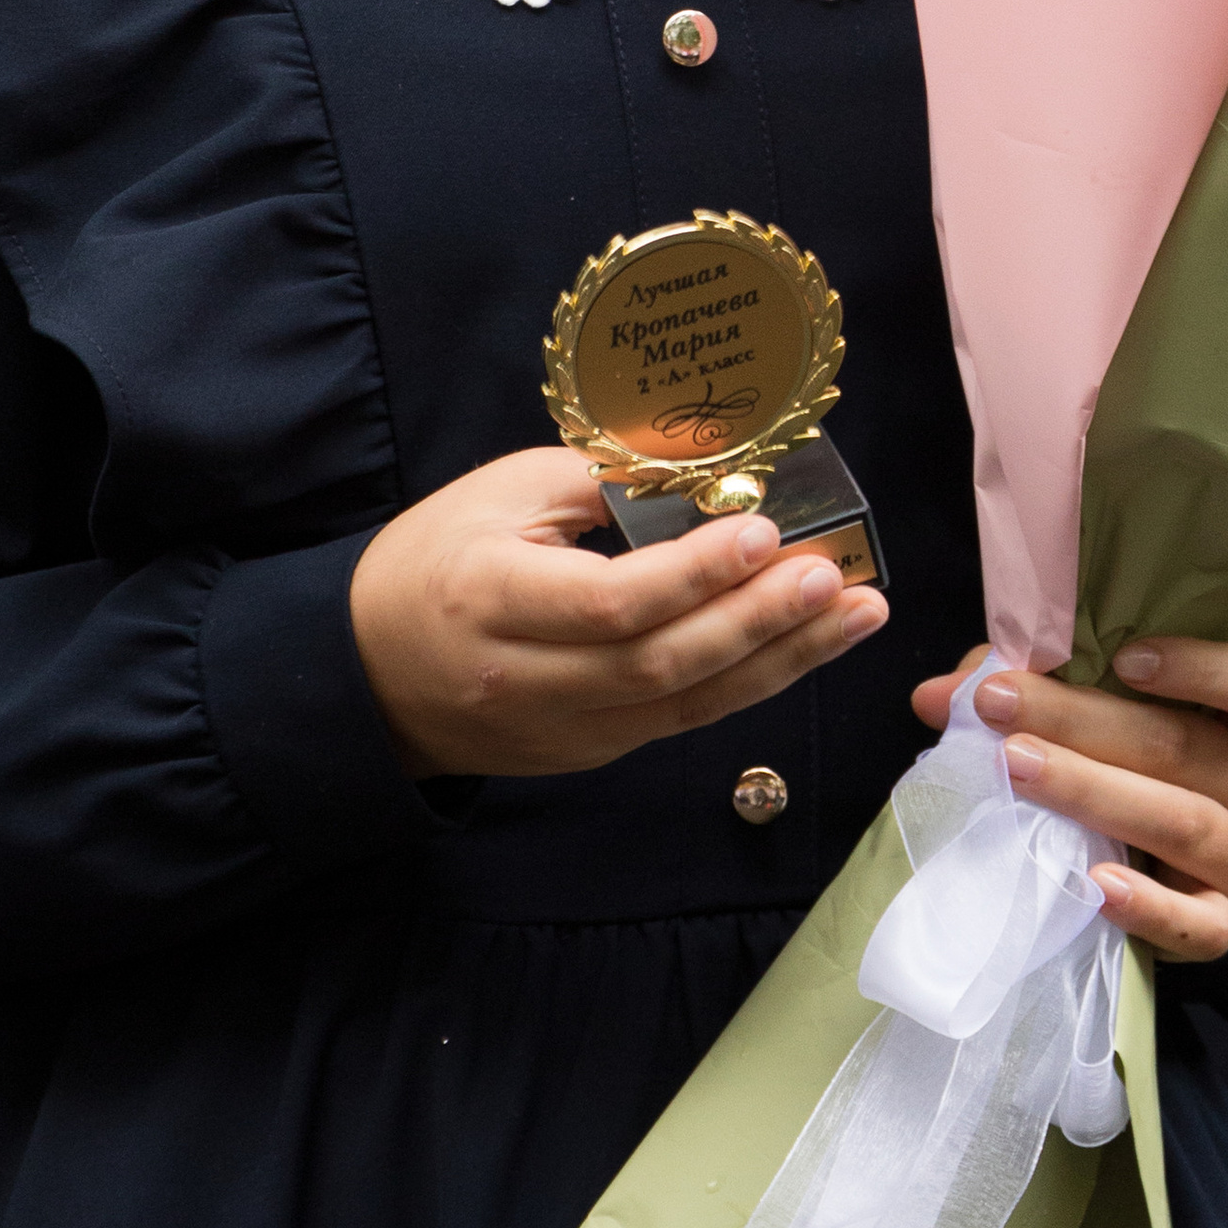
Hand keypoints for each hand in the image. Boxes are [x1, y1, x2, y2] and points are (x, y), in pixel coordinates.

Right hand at [352, 446, 888, 778]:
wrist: (369, 670)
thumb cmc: (437, 559)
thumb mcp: (500, 493)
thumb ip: (599, 482)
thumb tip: (705, 475)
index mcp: (495, 600)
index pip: (612, 602)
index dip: (695, 573)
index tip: (762, 529)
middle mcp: (531, 678)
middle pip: (662, 664)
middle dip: (761, 621)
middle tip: (837, 577)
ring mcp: (563, 730)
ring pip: (687, 705)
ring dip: (783, 659)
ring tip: (858, 614)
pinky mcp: (589, 752)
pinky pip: (679, 720)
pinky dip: (749, 682)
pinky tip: (805, 646)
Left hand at [910, 636, 1227, 965]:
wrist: (1195, 848)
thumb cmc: (1148, 743)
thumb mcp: (1113, 698)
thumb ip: (1037, 682)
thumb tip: (936, 695)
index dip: (1205, 667)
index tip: (1123, 655)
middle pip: (1181, 745)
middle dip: (1078, 719)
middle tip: (996, 701)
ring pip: (1180, 822)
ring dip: (1091, 792)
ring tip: (1016, 766)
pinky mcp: (1223, 916)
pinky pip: (1201, 926)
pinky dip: (1151, 909)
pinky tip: (1097, 885)